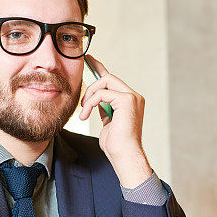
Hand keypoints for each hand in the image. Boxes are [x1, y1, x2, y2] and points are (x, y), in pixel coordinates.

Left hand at [79, 55, 152, 187]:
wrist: (124, 156)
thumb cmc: (116, 145)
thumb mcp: (107, 123)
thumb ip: (104, 109)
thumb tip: (95, 101)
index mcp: (130, 101)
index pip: (113, 80)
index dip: (100, 68)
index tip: (89, 60)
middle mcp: (134, 97)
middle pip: (108, 78)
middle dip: (91, 85)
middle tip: (82, 103)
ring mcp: (132, 97)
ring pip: (105, 82)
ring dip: (90, 96)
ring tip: (84, 112)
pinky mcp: (127, 101)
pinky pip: (102, 93)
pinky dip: (90, 103)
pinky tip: (86, 115)